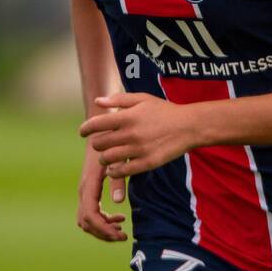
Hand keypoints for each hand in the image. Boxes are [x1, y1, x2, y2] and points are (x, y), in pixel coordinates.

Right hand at [76, 141, 127, 241]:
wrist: (100, 131)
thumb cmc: (112, 144)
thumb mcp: (118, 160)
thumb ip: (118, 180)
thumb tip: (118, 202)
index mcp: (89, 185)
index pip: (90, 216)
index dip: (104, 229)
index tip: (120, 234)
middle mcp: (84, 190)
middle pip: (86, 223)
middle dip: (103, 233)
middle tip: (123, 236)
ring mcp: (85, 191)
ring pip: (86, 221)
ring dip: (102, 229)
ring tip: (121, 229)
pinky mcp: (89, 191)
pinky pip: (90, 213)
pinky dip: (102, 221)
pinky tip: (119, 217)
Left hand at [79, 92, 200, 179]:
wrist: (189, 126)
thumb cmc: (164, 110)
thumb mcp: (142, 99)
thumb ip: (118, 100)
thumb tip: (97, 101)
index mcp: (127, 116)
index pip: (97, 124)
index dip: (85, 129)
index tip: (82, 132)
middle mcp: (130, 133)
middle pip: (99, 144)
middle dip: (96, 144)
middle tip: (99, 144)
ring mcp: (138, 150)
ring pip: (108, 159)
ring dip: (103, 159)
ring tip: (106, 157)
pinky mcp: (147, 163)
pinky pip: (123, 171)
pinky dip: (114, 172)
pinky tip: (114, 169)